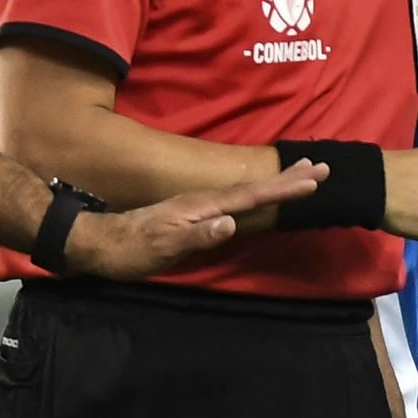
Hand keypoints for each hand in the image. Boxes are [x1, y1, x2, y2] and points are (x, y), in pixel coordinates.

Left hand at [65, 162, 319, 277]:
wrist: (97, 243)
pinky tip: (257, 196)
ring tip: (300, 175)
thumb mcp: (163, 246)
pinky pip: (235, 200)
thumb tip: (231, 223)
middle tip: (320, 167)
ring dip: (275, 183)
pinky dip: (255, 194)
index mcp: (202, 206)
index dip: (281, 189)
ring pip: (245, 192)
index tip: (312, 180)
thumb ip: (197, 235)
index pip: (249, 196)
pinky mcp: (193, 214)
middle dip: (287, 179)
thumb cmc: (131, 250)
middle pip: (252, 188)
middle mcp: (204, 201)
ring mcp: (198, 206)